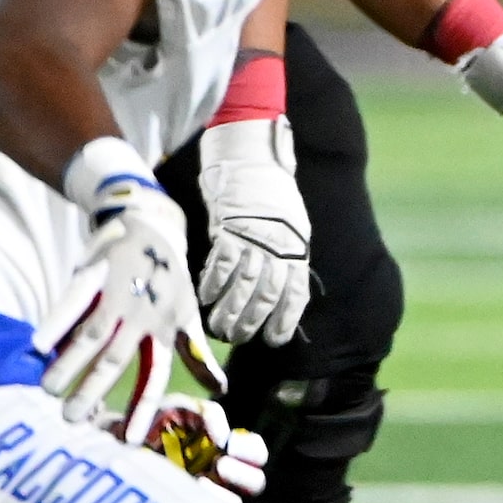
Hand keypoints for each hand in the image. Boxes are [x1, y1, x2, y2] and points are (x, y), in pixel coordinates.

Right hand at [37, 174, 223, 437]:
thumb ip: (197, 354)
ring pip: (91, 334)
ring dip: (68, 362)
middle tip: (70, 419)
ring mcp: (119, 294)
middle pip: (116, 359)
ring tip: (46, 389)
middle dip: (94, 390)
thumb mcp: (187, 315)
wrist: (151, 225)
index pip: (155, 375)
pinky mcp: (96, 273)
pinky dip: (57, 320)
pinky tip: (37, 343)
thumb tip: (220, 391)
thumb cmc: (168, 278)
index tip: (130, 440)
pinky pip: (74, 300)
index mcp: (164, 329)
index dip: (143, 407)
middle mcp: (142, 315)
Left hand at [128, 393, 268, 502]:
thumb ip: (208, 415)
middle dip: (243, 475)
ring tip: (199, 481)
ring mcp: (205, 496)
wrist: (116, 445)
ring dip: (222, 494)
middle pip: (255, 483)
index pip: (256, 454)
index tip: (230, 446)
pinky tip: (184, 492)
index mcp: (226, 450)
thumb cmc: (152, 423)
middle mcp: (222, 475)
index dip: (252, 451)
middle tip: (220, 465)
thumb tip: (224, 439)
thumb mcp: (181, 408)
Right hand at [195, 118, 310, 346]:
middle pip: (266, 296)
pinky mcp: (230, 231)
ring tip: (219, 329)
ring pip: (242, 287)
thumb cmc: (272, 199)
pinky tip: (204, 299)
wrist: (252, 162)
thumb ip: (286, 259)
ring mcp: (254, 241)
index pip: (295, 295)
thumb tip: (277, 292)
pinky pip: (220, 266)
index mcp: (298, 250)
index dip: (284, 320)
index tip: (273, 340)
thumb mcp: (293, 230)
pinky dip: (212, 285)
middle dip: (251, 322)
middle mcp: (279, 249)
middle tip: (236, 338)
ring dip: (229, 312)